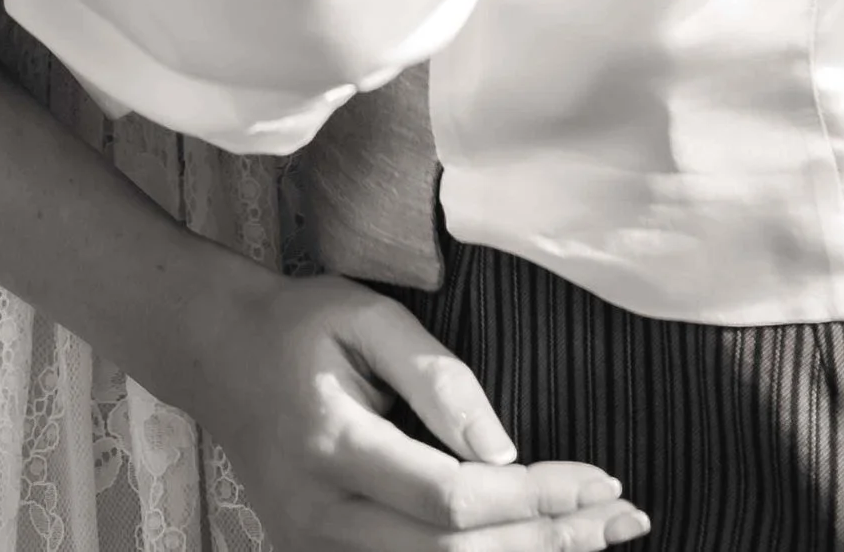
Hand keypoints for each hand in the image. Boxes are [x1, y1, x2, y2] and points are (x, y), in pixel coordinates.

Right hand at [179, 266, 644, 551]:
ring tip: (596, 539)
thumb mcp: (365, 316)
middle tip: (623, 516)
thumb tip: (505, 449)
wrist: (220, 358)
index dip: (536, 498)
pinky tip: (529, 550)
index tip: (604, 479)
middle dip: (548, 542)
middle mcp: (320, 519)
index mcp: (332, 447)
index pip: (452, 500)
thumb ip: (437, 377)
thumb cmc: (301, 327)